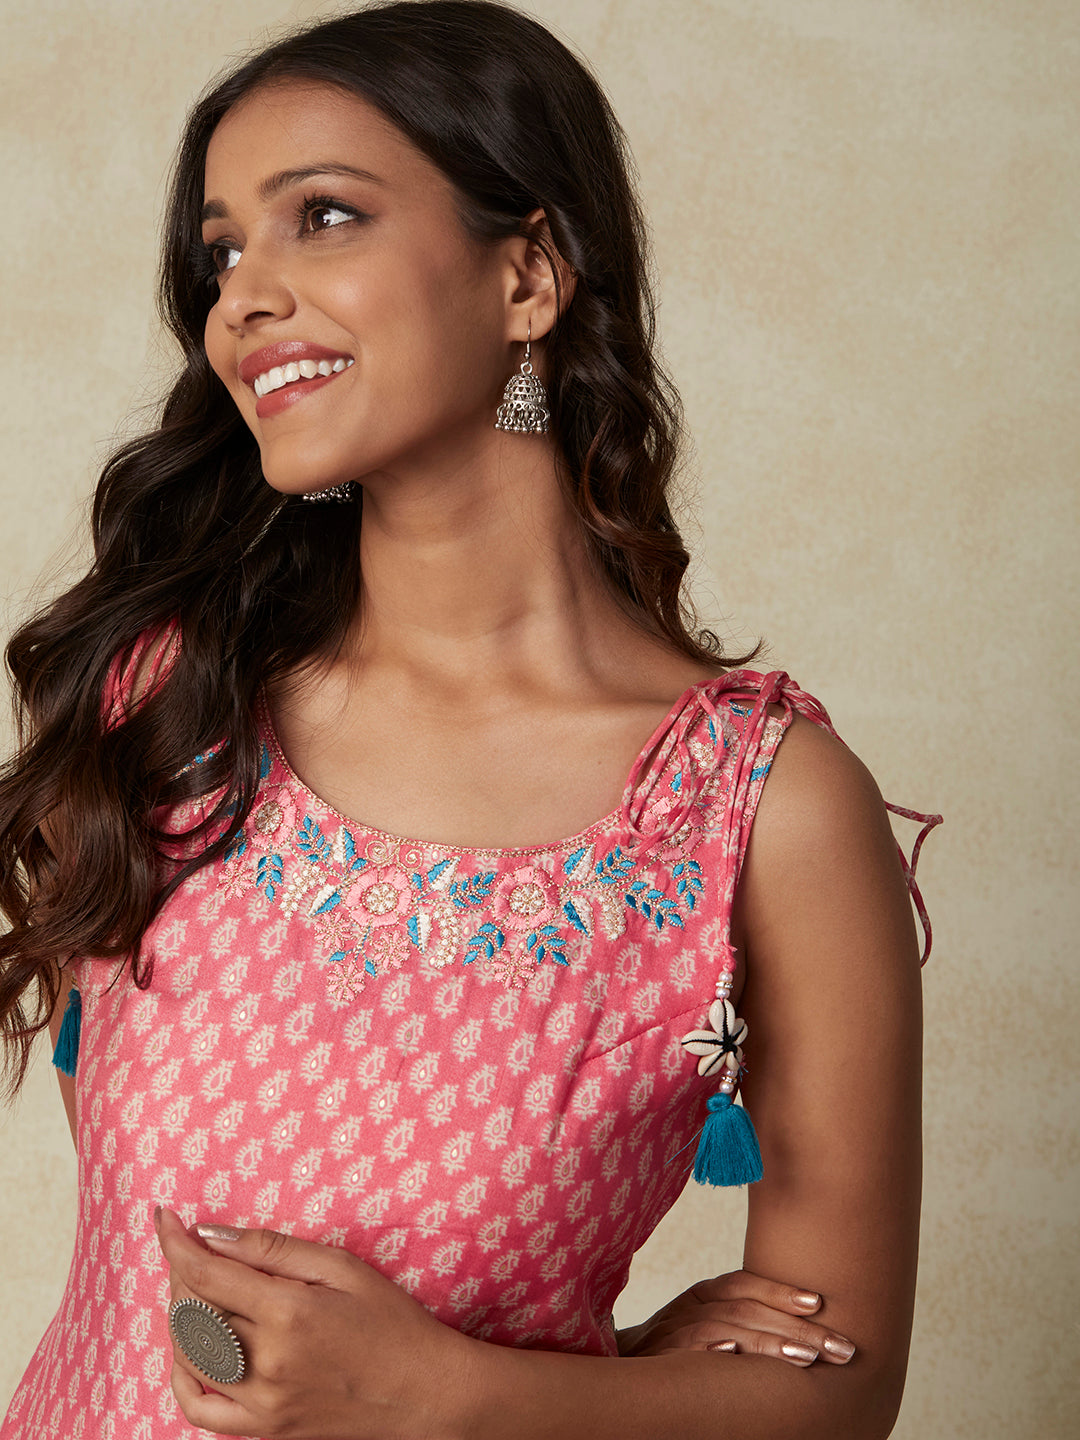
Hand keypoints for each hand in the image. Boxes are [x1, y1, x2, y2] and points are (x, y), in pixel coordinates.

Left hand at [155, 1206, 475, 1438]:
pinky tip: (190, 1351)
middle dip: (181, 1270)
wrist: (424, 1394)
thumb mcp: (343, 1268)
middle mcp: (268, 1362)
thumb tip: (215, 1234)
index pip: (207, 1273)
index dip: (176, 1242)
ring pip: (190, 1355)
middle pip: (193, 1311)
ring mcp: (263, 1403)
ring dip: (180, 1315)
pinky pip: (201, 1411)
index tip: (165, 1217)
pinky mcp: (264, 1430)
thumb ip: (275, 1250)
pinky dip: (183, 1379)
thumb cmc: (392, 1322)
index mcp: (289, 1313)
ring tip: (196, 1287)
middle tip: (190, 1247)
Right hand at [616, 1269, 855, 1366]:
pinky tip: (737, 1354)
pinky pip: (687, 1350)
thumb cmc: (671, 1355)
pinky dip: (712, 1348)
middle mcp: (688, 1307)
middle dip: (797, 1326)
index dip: (782, 1290)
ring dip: (768, 1341)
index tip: (821, 1303)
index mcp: (702, 1296)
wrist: (614, 1370)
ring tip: (807, 1357)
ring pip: (726, 1326)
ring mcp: (671, 1332)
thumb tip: (803, 1333)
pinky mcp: (658, 1358)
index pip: (745, 1283)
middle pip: (747, 1307)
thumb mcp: (704, 1330)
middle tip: (841, 1347)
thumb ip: (741, 1323)